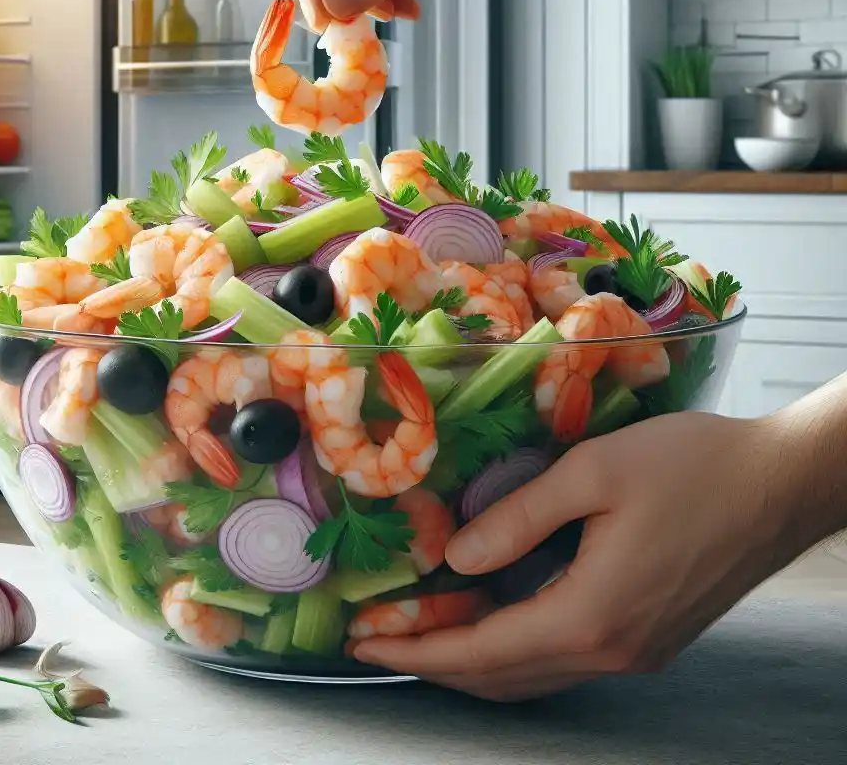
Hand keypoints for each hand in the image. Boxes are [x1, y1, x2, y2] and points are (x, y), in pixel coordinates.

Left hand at [352, 411, 816, 701]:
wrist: (780, 484)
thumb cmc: (692, 465)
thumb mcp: (592, 473)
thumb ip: (518, 518)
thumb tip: (456, 557)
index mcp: (592, 615)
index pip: (482, 652)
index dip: (417, 649)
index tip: (362, 640)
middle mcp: (611, 651)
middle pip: (502, 676)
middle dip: (432, 661)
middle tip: (378, 636)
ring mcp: (634, 651)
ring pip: (532, 674)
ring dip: (472, 659)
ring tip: (422, 629)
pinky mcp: (648, 637)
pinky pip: (561, 658)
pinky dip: (513, 648)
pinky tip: (492, 618)